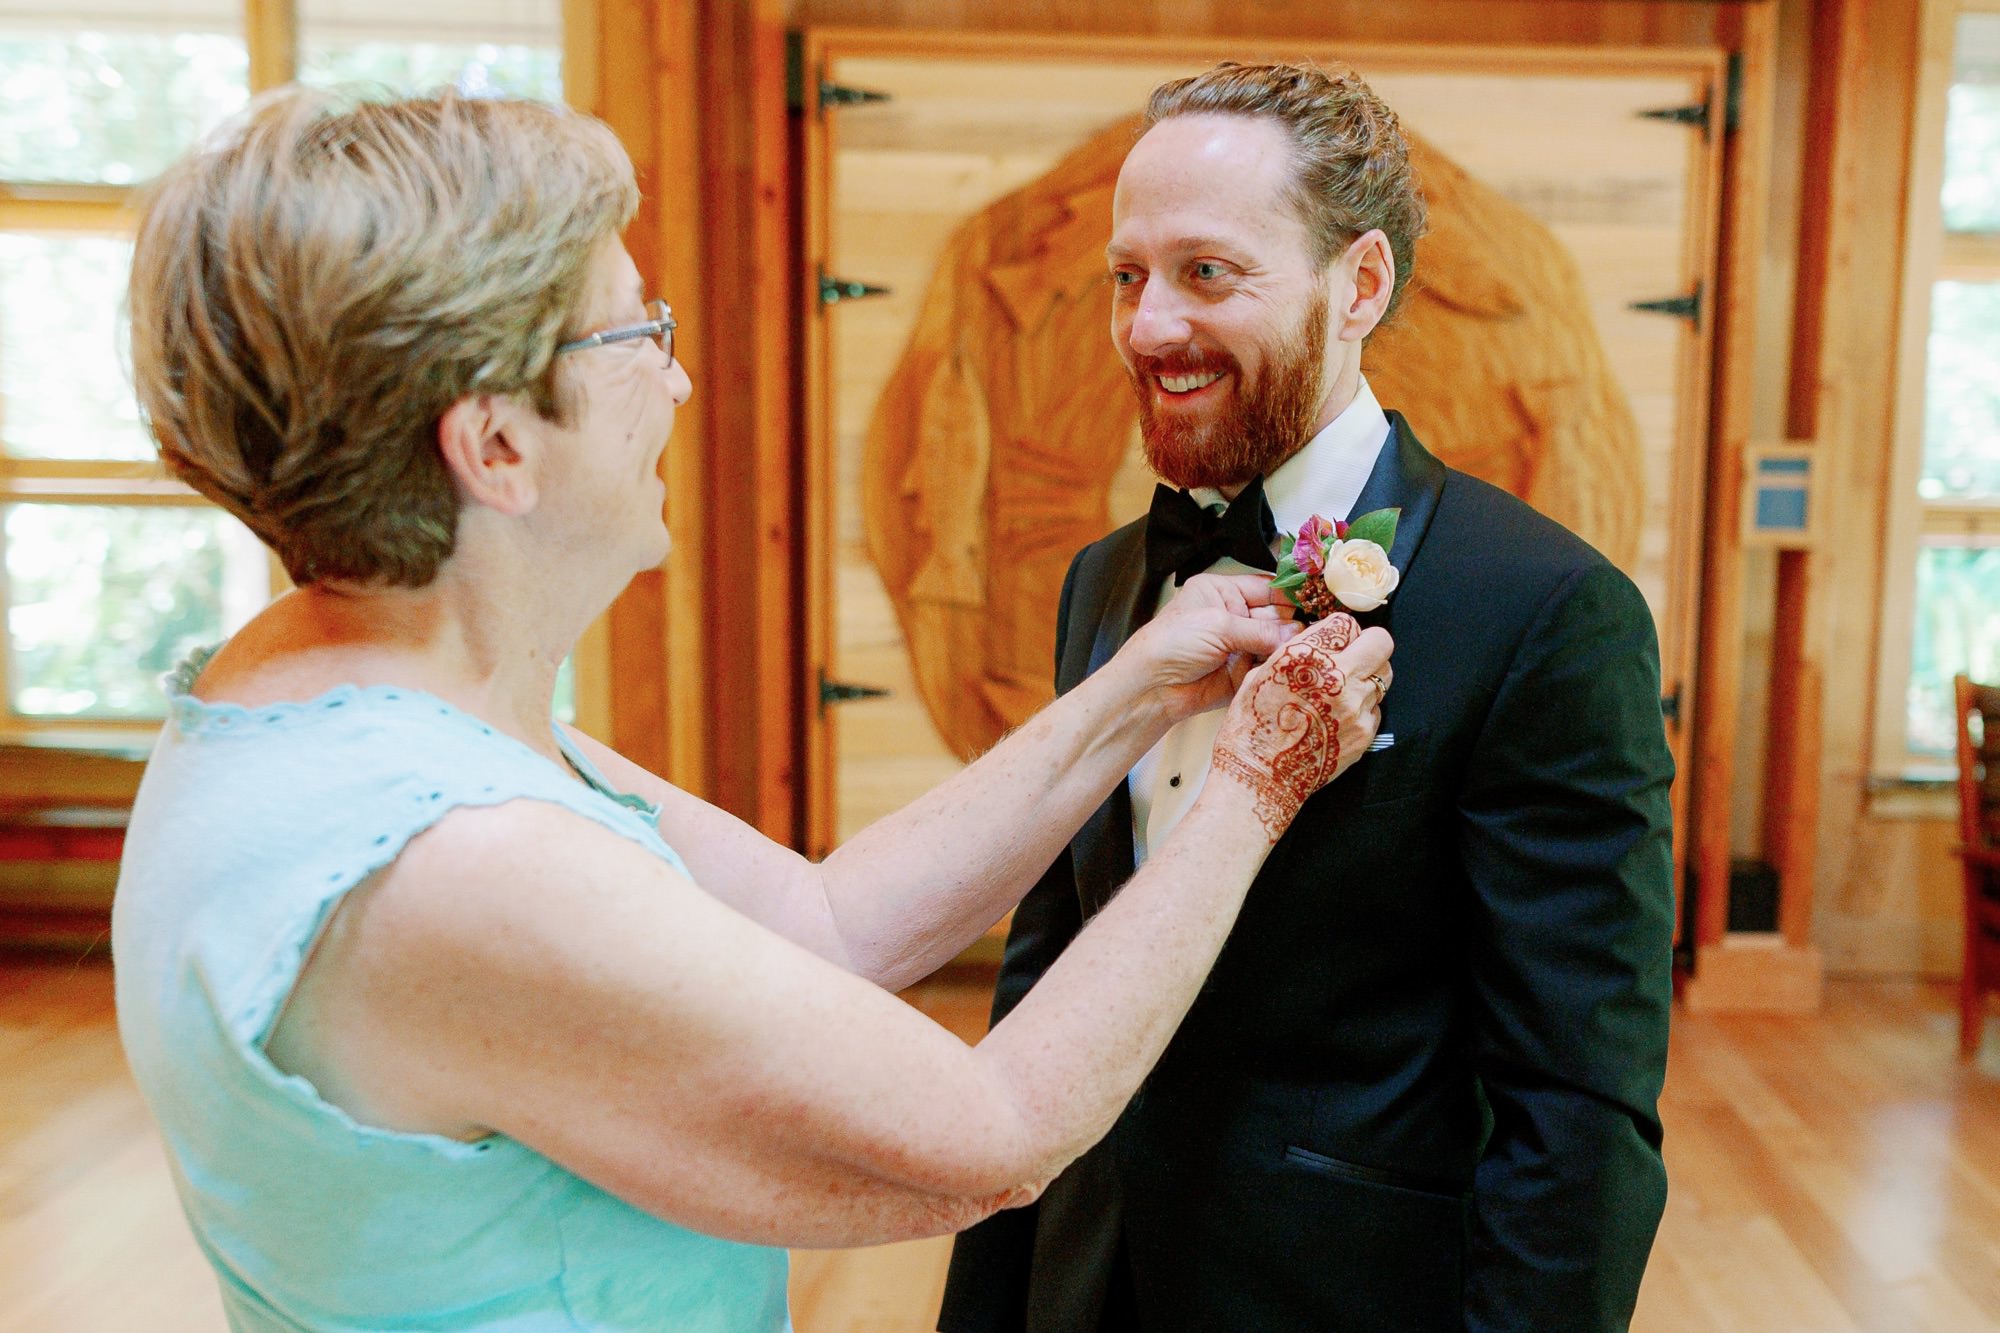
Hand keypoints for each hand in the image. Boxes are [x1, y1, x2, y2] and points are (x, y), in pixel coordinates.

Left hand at [1114, 573, 1302, 722]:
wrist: (1151, 687)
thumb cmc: (1171, 643)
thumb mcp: (1218, 625)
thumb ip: (1260, 630)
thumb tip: (1297, 633)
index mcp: (1222, 592)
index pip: (1267, 588)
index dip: (1292, 595)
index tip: (1319, 600)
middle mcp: (1233, 616)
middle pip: (1278, 616)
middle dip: (1295, 624)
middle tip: (1319, 630)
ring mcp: (1239, 646)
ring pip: (1278, 644)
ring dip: (1290, 648)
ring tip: (1310, 649)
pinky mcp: (1243, 673)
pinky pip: (1270, 668)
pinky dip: (1281, 669)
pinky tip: (1295, 667)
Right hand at [1208, 613, 1392, 841]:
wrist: (1259, 779)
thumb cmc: (1251, 729)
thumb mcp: (1258, 676)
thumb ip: (1293, 653)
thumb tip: (1314, 642)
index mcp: (1305, 656)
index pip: (1345, 623)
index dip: (1340, 631)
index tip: (1334, 641)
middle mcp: (1336, 677)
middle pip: (1380, 642)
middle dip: (1368, 645)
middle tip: (1353, 657)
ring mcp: (1356, 707)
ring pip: (1384, 675)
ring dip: (1368, 676)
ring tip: (1345, 690)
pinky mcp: (1365, 732)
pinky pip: (1377, 708)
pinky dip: (1364, 708)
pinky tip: (1340, 717)